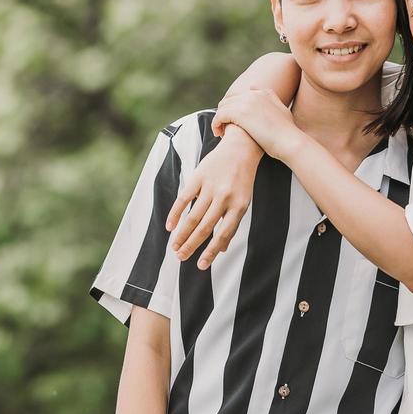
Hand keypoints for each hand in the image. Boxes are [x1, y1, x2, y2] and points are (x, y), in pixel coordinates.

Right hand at [165, 126, 261, 268]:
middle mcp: (225, 198)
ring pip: (192, 217)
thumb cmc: (242, 179)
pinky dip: (175, 214)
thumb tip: (222, 249)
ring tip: (174, 247)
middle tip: (180, 258)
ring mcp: (210, 187)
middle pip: (204, 228)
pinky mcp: (198, 178)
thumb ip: (232, 224)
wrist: (241, 148)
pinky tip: (169, 226)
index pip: (223, 234)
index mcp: (239, 206)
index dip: (211, 252)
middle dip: (191, 246)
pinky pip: (184, 199)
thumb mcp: (243, 201)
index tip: (200, 265)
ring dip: (181, 234)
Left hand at [213, 88, 301, 158]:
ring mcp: (246, 102)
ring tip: (220, 132)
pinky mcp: (239, 112)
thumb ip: (274, 103)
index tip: (233, 121)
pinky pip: (219, 116)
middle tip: (224, 128)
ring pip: (222, 108)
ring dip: (219, 120)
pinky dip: (216, 124)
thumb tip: (266, 99)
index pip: (240, 96)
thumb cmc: (288, 133)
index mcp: (264, 92)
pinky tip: (218, 134)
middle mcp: (254, 94)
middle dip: (225, 114)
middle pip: (229, 101)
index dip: (234, 108)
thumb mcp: (283, 112)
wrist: (290, 142)